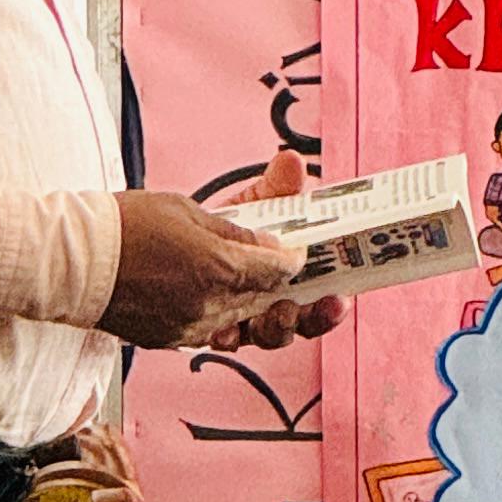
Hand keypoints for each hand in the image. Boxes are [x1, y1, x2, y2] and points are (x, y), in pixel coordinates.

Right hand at [102, 180, 305, 352]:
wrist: (71, 261)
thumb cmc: (124, 225)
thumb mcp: (186, 210)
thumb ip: (235, 232)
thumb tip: (271, 246)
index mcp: (218, 267)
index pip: (279, 271)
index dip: (295, 262)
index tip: (298, 253)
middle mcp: (210, 306)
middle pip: (271, 308)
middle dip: (299, 300)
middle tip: (323, 295)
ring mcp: (191, 328)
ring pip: (247, 329)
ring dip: (266, 317)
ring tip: (282, 304)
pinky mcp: (171, 340)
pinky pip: (214, 335)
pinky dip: (228, 323)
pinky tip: (233, 309)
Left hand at [208, 149, 347, 355]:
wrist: (158, 242)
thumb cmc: (216, 224)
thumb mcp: (252, 204)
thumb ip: (276, 188)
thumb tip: (293, 161)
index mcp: (289, 271)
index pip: (322, 289)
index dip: (335, 297)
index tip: (342, 295)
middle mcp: (270, 297)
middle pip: (303, 318)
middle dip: (316, 317)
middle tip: (323, 307)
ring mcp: (242, 314)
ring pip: (270, 333)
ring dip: (279, 328)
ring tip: (280, 314)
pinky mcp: (211, 327)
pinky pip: (226, 340)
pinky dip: (228, 337)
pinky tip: (224, 331)